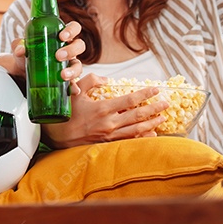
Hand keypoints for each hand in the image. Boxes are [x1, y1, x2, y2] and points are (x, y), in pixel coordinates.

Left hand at [1, 20, 85, 82]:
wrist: (22, 74)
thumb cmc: (27, 55)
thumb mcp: (21, 49)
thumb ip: (19, 45)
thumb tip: (20, 50)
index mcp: (61, 37)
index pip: (74, 28)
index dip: (72, 30)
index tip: (62, 36)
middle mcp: (68, 49)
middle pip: (80, 45)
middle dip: (71, 50)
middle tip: (58, 56)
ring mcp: (69, 64)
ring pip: (79, 65)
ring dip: (73, 70)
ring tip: (63, 75)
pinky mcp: (68, 79)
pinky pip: (75, 83)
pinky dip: (75, 87)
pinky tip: (73, 90)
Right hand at [42, 73, 169, 147]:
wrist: (56, 137)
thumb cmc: (65, 113)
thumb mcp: (75, 92)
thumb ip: (91, 81)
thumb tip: (106, 79)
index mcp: (103, 109)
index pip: (130, 100)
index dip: (144, 94)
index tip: (155, 89)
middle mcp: (109, 123)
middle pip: (138, 115)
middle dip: (154, 108)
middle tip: (166, 103)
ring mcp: (109, 136)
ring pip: (137, 130)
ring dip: (152, 123)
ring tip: (163, 117)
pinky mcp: (107, 144)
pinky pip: (129, 141)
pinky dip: (142, 137)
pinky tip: (151, 134)